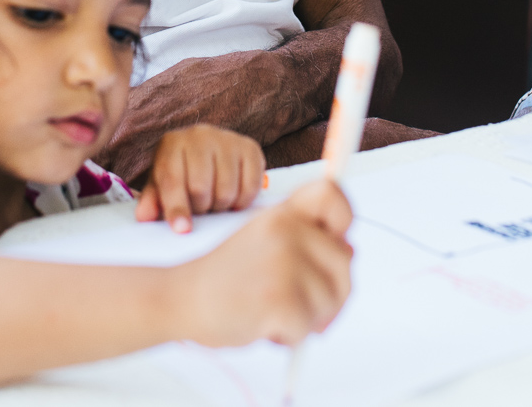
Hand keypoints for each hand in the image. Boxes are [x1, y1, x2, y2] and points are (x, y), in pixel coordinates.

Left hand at [135, 124, 266, 232]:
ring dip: (221, 207)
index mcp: (172, 143)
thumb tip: (144, 217)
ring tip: (215, 202)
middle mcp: (200, 135)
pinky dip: (243, 201)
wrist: (209, 149)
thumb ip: (152, 200)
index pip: (172, 180)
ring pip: (226, 191)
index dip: (176, 208)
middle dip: (200, 208)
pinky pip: (250, 186)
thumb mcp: (162, 183)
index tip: (182, 230)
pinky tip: (234, 198)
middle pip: (200, 188)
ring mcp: (227, 139)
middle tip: (201, 210)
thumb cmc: (182, 171)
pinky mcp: (250, 147)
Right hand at [173, 179, 353, 348]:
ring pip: (330, 301)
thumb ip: (304, 242)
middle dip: (332, 293)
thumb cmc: (225, 278)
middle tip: (302, 306)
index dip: (344, 217)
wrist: (180, 299)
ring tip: (270, 311)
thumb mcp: (264, 243)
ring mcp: (283, 264)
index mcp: (282, 214)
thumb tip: (351, 250)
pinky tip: (262, 326)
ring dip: (307, 320)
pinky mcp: (279, 299)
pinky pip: (307, 329)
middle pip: (344, 262)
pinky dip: (288, 338)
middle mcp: (286, 231)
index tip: (337, 240)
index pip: (331, 194)